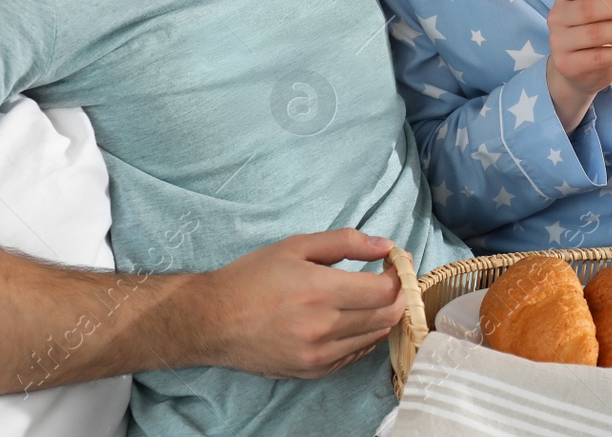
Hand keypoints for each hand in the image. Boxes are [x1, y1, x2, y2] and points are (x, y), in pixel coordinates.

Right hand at [198, 229, 406, 378]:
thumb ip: (345, 242)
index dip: (398, 275)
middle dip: (397, 296)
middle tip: (389, 280)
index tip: (394, 264)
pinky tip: (353, 319)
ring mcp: (319, 354)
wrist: (213, 320)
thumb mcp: (296, 246)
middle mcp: (323, 328)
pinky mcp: (312, 370)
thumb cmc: (252, 277)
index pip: (384, 291)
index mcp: (320, 292)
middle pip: (387, 316)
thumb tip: (385, 245)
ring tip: (370, 298)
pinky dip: (364, 336)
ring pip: (375, 337)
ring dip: (382, 316)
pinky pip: (354, 355)